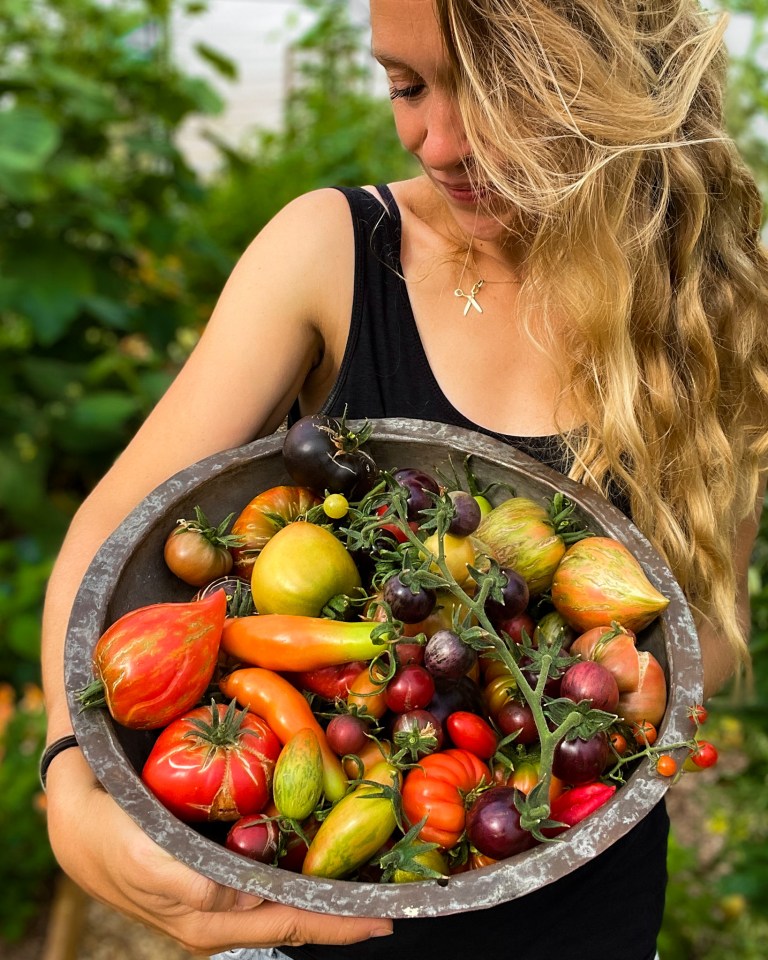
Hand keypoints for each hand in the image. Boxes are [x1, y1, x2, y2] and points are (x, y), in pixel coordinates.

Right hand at [45, 750, 392, 953]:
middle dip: (343, 904)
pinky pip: (267, 861)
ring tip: (370, 863)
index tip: (383, 920)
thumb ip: (193, 885)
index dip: (337, 923)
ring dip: (324, 876)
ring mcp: (222, 885)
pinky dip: (297, 852)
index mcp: (211, 919)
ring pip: (285, 887)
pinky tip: (319, 834)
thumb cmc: (109, 839)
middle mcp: (224, 908)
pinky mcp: (216, 858)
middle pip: (296, 910)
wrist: (77, 814)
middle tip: (391, 889)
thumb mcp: (146, 861)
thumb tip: (241, 900)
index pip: (289, 923)